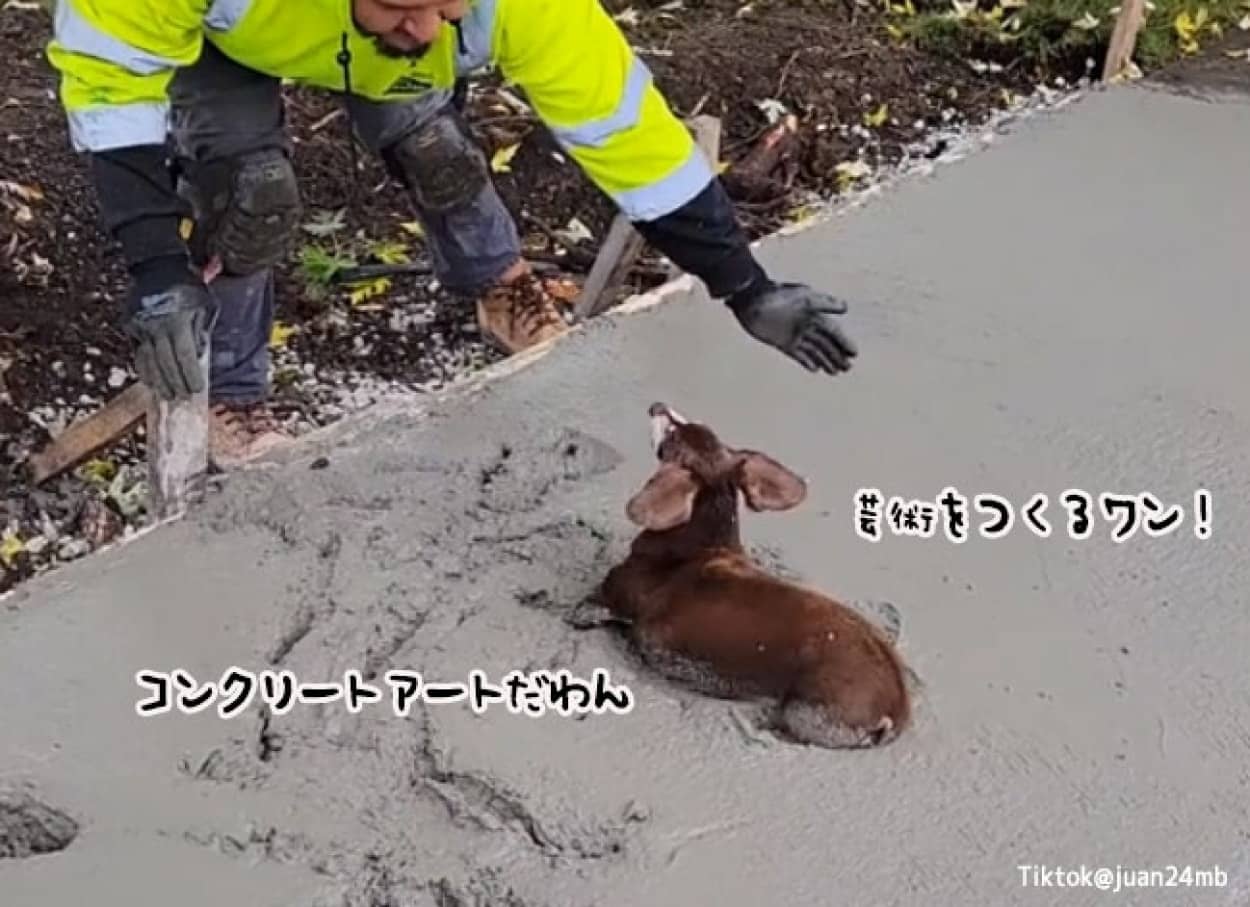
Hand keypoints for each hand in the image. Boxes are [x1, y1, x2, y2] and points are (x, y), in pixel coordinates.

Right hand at [124, 283, 217, 400]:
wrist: (157, 267)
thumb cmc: (188, 288)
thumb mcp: (205, 307)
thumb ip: (201, 332)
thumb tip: (198, 358)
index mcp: (177, 321)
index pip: (184, 356)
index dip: (190, 374)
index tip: (197, 389)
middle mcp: (156, 326)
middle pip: (166, 363)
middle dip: (175, 383)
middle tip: (182, 398)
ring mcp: (141, 327)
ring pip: (149, 361)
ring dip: (159, 381)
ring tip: (168, 395)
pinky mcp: (130, 326)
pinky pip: (138, 353)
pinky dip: (145, 369)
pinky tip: (151, 381)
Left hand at [727, 281, 857, 374]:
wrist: (751, 301)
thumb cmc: (777, 296)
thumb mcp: (803, 298)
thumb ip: (825, 303)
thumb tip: (846, 308)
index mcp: (813, 313)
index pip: (833, 331)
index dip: (844, 342)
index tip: (854, 354)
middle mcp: (806, 324)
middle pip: (826, 342)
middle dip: (837, 355)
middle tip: (848, 368)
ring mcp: (794, 334)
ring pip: (814, 350)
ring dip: (826, 360)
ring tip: (836, 372)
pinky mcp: (782, 342)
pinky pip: (798, 355)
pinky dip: (807, 361)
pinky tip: (816, 369)